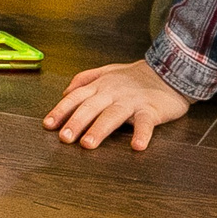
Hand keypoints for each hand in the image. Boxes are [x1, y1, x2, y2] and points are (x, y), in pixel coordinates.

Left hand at [43, 59, 191, 150]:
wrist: (168, 71)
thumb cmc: (134, 77)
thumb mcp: (106, 72)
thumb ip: (84, 80)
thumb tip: (64, 93)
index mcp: (100, 85)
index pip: (76, 98)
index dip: (61, 111)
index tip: (48, 125)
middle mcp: (112, 92)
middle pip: (91, 107)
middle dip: (76, 122)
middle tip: (64, 137)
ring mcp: (132, 101)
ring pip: (113, 114)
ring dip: (100, 129)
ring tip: (88, 144)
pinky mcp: (151, 109)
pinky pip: (146, 123)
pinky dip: (142, 134)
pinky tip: (137, 146)